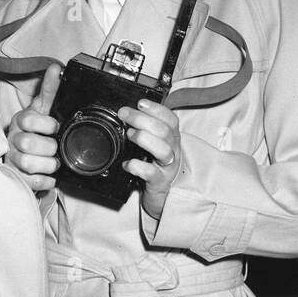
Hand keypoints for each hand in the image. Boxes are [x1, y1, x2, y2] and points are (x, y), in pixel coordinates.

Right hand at [5, 63, 62, 192]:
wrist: (23, 155)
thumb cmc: (35, 131)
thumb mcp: (42, 110)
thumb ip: (49, 90)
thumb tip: (55, 68)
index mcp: (20, 121)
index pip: (28, 120)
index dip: (46, 124)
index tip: (55, 127)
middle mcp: (13, 139)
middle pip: (28, 143)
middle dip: (48, 147)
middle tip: (55, 148)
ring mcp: (12, 159)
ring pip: (27, 163)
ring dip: (47, 165)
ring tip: (53, 163)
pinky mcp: (16, 177)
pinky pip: (30, 182)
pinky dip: (45, 181)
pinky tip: (50, 176)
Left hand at [120, 99, 182, 219]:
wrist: (163, 194)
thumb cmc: (156, 165)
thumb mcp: (156, 144)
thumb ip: (147, 129)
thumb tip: (127, 113)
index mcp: (172, 138)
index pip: (171, 119)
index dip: (156, 109)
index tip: (140, 103)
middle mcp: (173, 151)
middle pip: (164, 131)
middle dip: (142, 119)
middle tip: (124, 115)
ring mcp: (168, 167)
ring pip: (162, 150)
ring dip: (144, 139)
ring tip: (129, 135)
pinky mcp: (159, 182)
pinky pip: (151, 173)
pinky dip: (137, 166)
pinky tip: (127, 164)